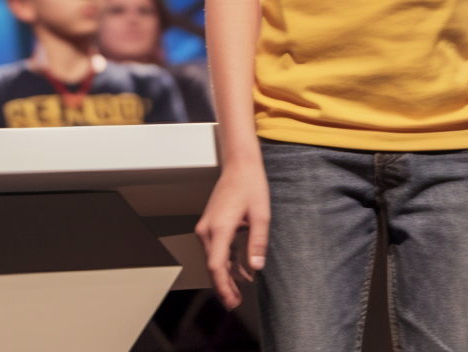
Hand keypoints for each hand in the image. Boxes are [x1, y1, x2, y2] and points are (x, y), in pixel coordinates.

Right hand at [195, 160, 270, 308]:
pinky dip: (226, 260)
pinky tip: (238, 268)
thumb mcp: (261, 214)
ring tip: (240, 289)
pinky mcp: (210, 225)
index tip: (232, 301)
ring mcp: (206, 227)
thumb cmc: (251, 185)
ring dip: (226, 274)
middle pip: (213, 266)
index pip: (216, 266)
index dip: (223, 287)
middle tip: (236, 302)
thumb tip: (257, 268)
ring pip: (213, 258)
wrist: (240, 165)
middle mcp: (208, 230)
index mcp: (220, 228)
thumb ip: (258, 242)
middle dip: (225, 285)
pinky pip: (215, 248)